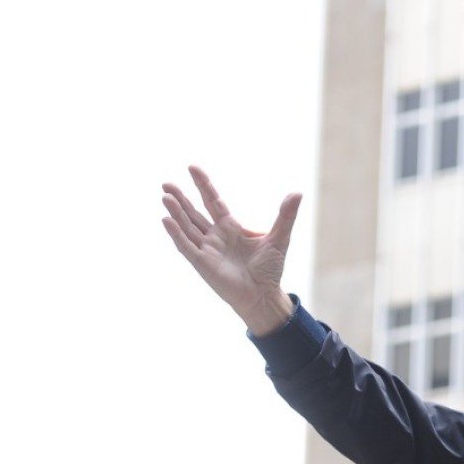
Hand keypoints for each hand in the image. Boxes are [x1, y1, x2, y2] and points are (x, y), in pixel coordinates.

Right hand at [161, 166, 301, 334]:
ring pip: (187, 227)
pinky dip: (176, 234)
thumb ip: (285, 216)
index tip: (192, 168)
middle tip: (166, 184)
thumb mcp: (279, 238)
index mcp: (230, 227)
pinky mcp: (202, 264)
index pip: (213, 201)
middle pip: (193, 212)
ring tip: (166, 197)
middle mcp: (215, 236)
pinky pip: (186, 246)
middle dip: (180, 198)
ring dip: (176, 212)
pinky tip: (166, 220)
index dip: (203, 185)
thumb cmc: (270, 269)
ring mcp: (207, 250)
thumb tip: (297, 193)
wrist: (264, 295)